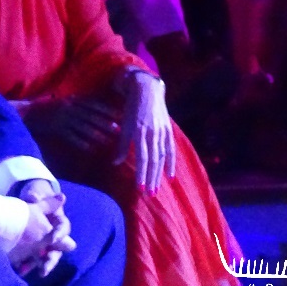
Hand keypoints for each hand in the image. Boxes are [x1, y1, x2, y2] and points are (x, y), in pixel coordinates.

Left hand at [10, 181, 75, 276]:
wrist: (18, 203)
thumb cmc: (34, 196)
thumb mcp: (36, 194)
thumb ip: (41, 198)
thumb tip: (43, 196)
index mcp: (57, 221)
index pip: (64, 229)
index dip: (60, 234)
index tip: (52, 238)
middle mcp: (53, 236)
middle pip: (56, 249)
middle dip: (51, 259)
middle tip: (45, 268)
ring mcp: (42, 244)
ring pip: (45, 257)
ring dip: (40, 265)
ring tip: (33, 271)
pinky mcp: (31, 250)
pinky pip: (31, 260)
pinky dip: (26, 265)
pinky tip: (20, 269)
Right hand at [23, 95, 120, 151]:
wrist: (27, 113)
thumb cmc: (46, 107)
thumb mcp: (62, 101)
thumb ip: (76, 102)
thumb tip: (93, 105)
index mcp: (71, 100)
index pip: (93, 104)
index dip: (106, 110)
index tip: (119, 115)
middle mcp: (68, 108)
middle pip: (90, 116)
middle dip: (104, 123)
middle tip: (118, 130)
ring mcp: (62, 118)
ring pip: (82, 127)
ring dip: (96, 134)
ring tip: (106, 141)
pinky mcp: (56, 129)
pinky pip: (71, 137)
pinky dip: (80, 143)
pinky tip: (89, 148)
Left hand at [114, 71, 176, 193]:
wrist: (147, 90)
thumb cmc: (131, 108)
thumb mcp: (124, 125)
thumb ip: (121, 145)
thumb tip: (115, 163)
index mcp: (139, 132)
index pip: (141, 157)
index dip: (141, 173)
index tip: (140, 189)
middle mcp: (152, 133)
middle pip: (153, 160)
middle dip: (151, 178)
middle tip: (150, 194)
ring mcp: (162, 132)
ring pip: (162, 157)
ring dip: (159, 174)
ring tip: (157, 188)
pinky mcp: (168, 131)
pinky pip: (171, 150)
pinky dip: (171, 163)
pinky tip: (170, 175)